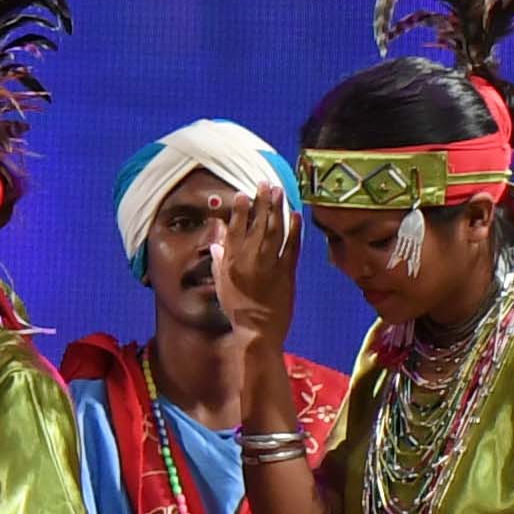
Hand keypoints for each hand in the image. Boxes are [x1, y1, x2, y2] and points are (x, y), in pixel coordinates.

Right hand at [214, 191, 301, 367]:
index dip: (239, 210)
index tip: (241, 194)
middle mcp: (250, 259)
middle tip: (265, 184)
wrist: (258, 330)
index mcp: (231, 262)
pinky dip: (295, 230)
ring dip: (277, 210)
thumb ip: (220, 262)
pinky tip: (296, 215)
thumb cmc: (236, 309)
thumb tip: (218, 243)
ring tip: (279, 192)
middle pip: (257, 224)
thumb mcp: (221, 285)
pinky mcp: (287, 272)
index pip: (234, 229)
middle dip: (261, 202)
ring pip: (275, 231)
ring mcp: (270, 264)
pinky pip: (292, 246)